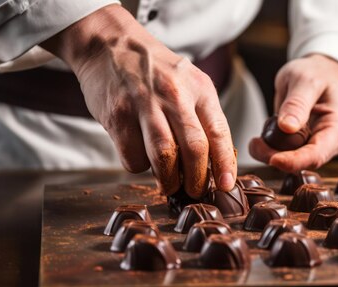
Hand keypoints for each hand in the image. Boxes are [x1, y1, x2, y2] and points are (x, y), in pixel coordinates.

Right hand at [41, 5, 235, 196]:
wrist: (111, 46)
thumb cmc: (157, 73)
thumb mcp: (190, 83)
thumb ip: (203, 118)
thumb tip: (216, 163)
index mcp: (199, 88)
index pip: (219, 132)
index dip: (225, 164)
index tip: (226, 185)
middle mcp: (174, 95)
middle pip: (194, 148)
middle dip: (197, 178)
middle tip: (196, 191)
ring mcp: (144, 104)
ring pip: (164, 156)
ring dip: (169, 179)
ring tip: (171, 185)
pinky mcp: (117, 116)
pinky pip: (133, 156)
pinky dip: (140, 166)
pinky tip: (142, 158)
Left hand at [249, 54, 337, 171]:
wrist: (318, 74)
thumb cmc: (316, 73)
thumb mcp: (305, 80)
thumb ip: (297, 103)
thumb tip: (287, 127)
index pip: (318, 154)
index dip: (295, 161)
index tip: (273, 158)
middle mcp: (331, 142)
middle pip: (304, 162)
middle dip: (278, 158)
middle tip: (255, 144)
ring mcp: (317, 146)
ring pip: (292, 163)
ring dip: (270, 155)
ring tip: (256, 140)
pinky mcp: (303, 147)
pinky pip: (285, 156)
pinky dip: (270, 150)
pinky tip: (262, 138)